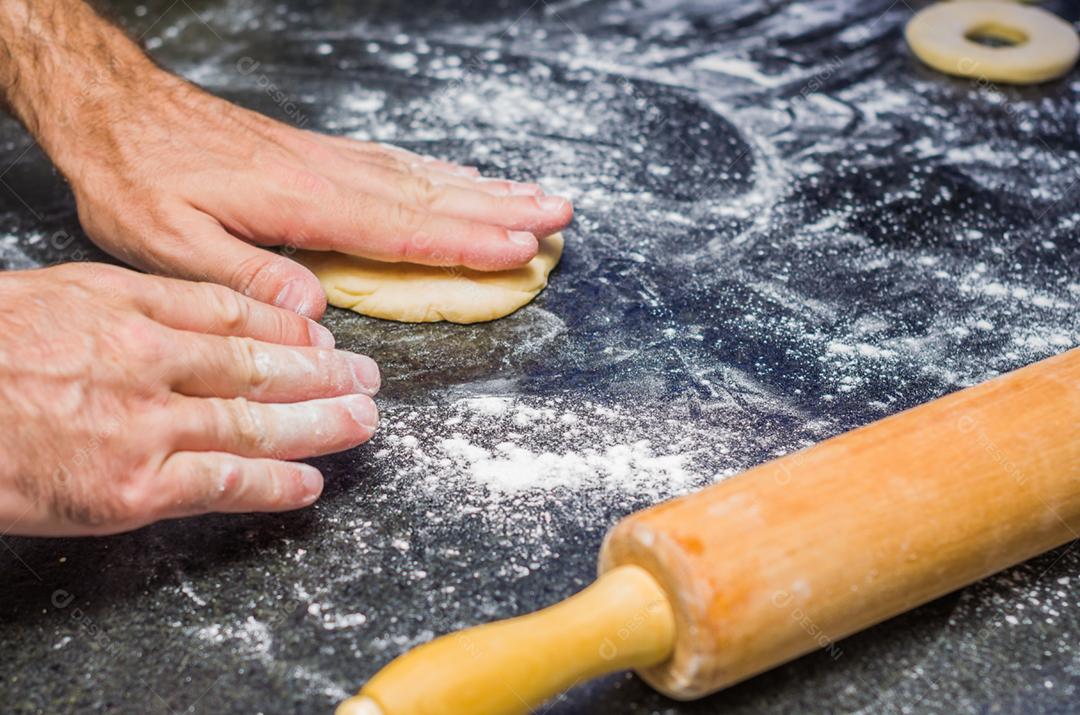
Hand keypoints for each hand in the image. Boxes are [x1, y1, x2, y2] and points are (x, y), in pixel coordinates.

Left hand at [0, 0, 572, 319]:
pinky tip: (463, 178)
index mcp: (301, 204)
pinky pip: (395, 163)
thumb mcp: (168, 244)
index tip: (520, 247)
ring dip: (484, 187)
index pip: (401, 228)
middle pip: (431, 195)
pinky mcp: (317, 155)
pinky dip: (440, 171)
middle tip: (560, 215)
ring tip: (536, 196)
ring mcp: (327, 161)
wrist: (115, 110)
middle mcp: (327, 176)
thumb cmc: (137, 177)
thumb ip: (245, 279)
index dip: (465, 241)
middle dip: (501, 208)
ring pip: (422, 176)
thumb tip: (314, 315)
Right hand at [0, 263, 380, 535]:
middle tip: (368, 375)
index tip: (324, 335)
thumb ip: (129, 304)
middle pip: (258, 365)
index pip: (231, 313)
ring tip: (361, 422)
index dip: (288, 327)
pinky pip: (222, 484)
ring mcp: (143, 426)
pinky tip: (311, 484)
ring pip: (255, 422)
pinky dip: (273, 484)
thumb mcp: (52, 295)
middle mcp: (145, 360)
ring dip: (319, 423)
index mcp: (124, 306)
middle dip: (324, 373)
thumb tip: (197, 314)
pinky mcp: (129, 490)